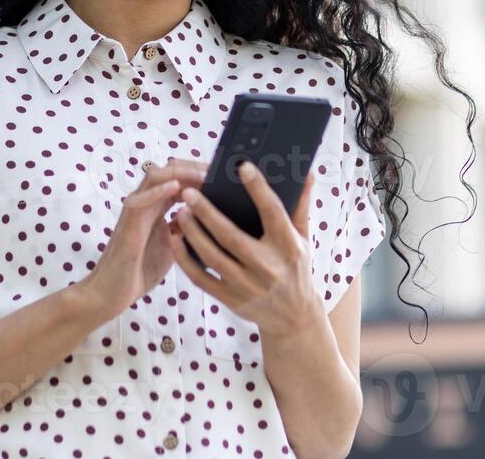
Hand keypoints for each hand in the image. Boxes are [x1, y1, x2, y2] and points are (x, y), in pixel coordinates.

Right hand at [80, 160, 207, 320]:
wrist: (113, 292)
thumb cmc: (142, 269)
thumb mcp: (174, 244)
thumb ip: (187, 228)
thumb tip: (213, 217)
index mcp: (158, 206)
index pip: (180, 179)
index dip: (200, 173)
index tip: (224, 174)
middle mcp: (146, 203)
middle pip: (169, 171)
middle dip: (194, 167)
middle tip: (219, 170)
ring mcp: (136, 210)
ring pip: (155, 177)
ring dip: (180, 173)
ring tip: (203, 175)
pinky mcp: (127, 224)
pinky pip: (141, 200)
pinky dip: (157, 191)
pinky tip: (174, 187)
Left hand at [167, 160, 321, 336]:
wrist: (294, 318)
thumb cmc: (296, 268)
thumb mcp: (303, 238)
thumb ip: (301, 205)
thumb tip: (307, 172)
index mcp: (288, 246)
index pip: (272, 212)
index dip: (258, 189)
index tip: (242, 167)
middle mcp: (268, 267)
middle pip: (231, 237)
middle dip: (207, 213)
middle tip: (189, 193)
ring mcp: (248, 286)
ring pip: (213, 257)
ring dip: (193, 233)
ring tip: (181, 212)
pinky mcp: (232, 300)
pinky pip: (202, 278)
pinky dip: (186, 259)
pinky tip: (176, 240)